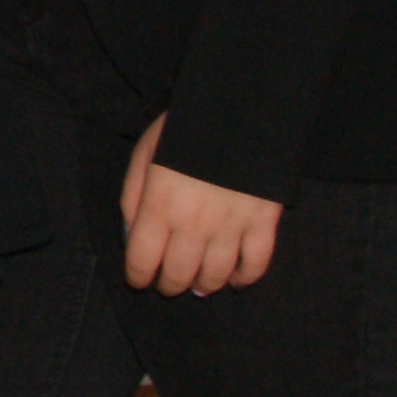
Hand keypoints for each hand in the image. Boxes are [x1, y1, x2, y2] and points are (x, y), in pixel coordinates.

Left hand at [119, 112, 281, 295]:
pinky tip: (235, 279)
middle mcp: (194, 224)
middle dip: (170, 285)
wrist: (240, 111)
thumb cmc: (184, 131)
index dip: (138, 276)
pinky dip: (245, 278)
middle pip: (179, 274)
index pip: (142, 260)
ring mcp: (231, 226)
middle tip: (169, 284)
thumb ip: (133, 198)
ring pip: (216, 275)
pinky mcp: (264, 222)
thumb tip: (132, 236)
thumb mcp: (144, 155)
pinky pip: (256, 263)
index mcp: (159, 206)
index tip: (139, 279)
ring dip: (205, 285)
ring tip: (199, 284)